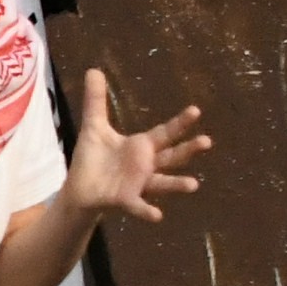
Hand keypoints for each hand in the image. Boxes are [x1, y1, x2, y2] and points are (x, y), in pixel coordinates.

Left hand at [60, 69, 207, 223]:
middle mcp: (146, 165)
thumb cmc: (93, 157)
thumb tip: (93, 69)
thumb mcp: (94, 126)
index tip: (196, 110)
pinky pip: (139, 205)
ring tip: (193, 184)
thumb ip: (96, 101)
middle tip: (207, 141)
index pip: (166, 132)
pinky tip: (157, 215)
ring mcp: (139, 184)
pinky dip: (147, 210)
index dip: (180, 122)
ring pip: (162, 183)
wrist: (80, 187)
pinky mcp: (125, 199)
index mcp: (142, 146)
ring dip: (177, 184)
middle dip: (188, 149)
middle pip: (172, 156)